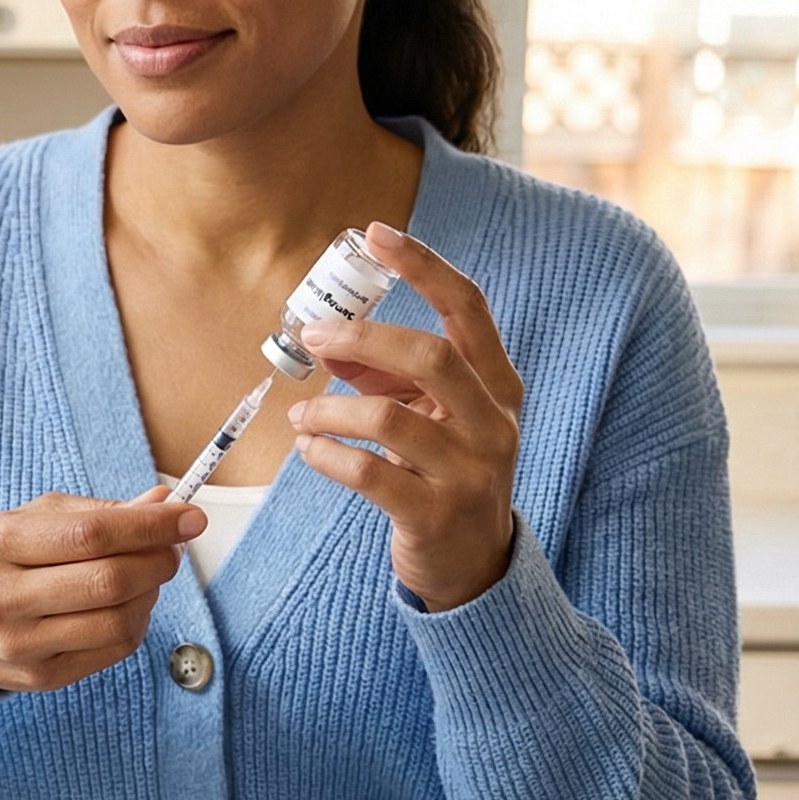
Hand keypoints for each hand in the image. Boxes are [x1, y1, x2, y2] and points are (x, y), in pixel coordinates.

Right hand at [0, 488, 204, 692]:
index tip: (189, 517)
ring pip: (118, 620)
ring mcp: (22, 645)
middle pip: (109, 580)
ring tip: (148, 576)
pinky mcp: (41, 677)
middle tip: (173, 548)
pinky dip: (137, 622)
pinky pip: (114, 649)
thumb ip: (94, 512)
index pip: (92, 534)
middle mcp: (4, 598)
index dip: (151, 526)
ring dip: (151, 594)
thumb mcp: (29, 521)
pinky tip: (129, 605)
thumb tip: (161, 502)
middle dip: (158, 560)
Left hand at [287, 221, 522, 612]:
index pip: (468, 308)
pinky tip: (308, 449)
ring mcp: (470, 472)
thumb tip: (327, 337)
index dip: (423, 266)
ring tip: (301, 415)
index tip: (375, 234)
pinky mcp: (435, 515)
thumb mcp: (432, 417)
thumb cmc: (444, 474)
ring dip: (329, 410)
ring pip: (389, 420)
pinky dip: (325, 455)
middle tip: (312, 335)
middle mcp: (494, 423)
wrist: (473, 565)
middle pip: (432, 357)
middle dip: (363, 338)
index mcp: (497, 386)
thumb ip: (389, 377)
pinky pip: (368, 473)